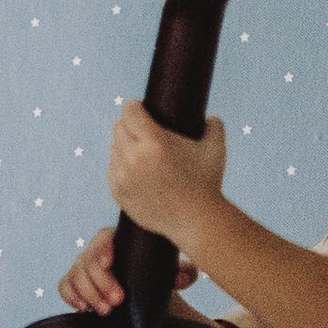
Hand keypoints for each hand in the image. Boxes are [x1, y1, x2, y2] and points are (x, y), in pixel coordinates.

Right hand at [58, 224, 202, 316]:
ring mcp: (85, 269)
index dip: (102, 248)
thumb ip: (184, 272)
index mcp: (118, 241)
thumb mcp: (174, 273)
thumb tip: (182, 276)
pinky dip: (70, 296)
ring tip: (106, 311)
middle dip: (100, 282)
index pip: (103, 238)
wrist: (145, 292)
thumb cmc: (157, 276)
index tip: (110, 263)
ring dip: (88, 294)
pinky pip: (64, 286)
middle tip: (117, 301)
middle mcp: (98, 253)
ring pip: (75, 275)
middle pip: (87, 261)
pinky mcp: (76, 285)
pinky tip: (84, 309)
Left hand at [107, 101, 226, 242]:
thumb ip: (214, 124)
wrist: (195, 221)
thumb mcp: (216, 147)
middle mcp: (133, 158)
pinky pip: (112, 168)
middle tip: (142, 129)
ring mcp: (123, 177)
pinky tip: (135, 167)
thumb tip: (209, 117)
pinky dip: (121, 164)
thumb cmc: (207, 183)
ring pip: (114, 147)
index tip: (141, 108)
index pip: (129, 111)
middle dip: (130, 124)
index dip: (134, 106)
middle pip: (119, 127)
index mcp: (153, 142)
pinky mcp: (117, 192)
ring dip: (124, 144)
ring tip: (141, 150)